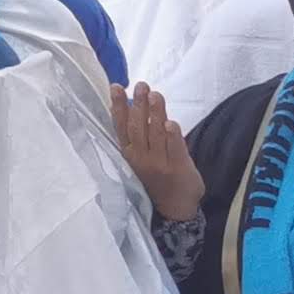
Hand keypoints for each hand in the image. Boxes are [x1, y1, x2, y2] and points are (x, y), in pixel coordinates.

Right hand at [112, 83, 204, 222]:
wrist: (174, 208)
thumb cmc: (157, 179)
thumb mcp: (140, 159)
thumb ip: (140, 137)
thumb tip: (136, 107)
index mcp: (129, 154)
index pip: (121, 127)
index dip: (118, 107)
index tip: (116, 87)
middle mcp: (141, 158)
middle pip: (138, 127)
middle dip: (138, 105)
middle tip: (141, 85)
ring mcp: (159, 163)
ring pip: (155, 134)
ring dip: (155, 113)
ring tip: (155, 94)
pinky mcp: (178, 168)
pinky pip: (174, 149)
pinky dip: (172, 136)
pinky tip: (169, 122)